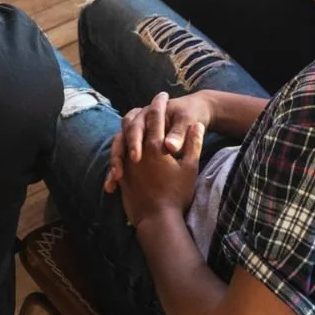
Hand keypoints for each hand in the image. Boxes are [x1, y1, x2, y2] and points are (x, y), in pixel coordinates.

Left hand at [107, 93, 204, 228]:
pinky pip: (117, 155)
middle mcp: (137, 150)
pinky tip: (127, 147)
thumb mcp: (190, 168)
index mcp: (155, 145)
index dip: (159, 104)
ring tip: (135, 122)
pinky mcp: (121, 174)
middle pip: (135, 124)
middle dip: (142, 112)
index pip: (155, 116)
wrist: (159, 219)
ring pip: (122, 136)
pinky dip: (121, 147)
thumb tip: (197, 125)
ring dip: (129, 128)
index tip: (163, 95)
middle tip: (148, 106)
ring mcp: (126, 162)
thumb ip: (192, 144)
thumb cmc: (177, 193)